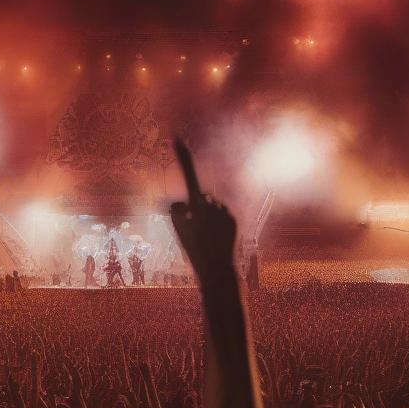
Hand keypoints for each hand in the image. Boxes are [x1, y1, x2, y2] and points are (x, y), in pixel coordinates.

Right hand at [169, 138, 236, 284]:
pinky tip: (214, 236)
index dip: (182, 156)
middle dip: (194, 206)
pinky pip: (220, 213)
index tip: (178, 138)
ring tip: (204, 236)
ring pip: (210, 205)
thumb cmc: (194, 251)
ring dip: (205, 215)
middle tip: (193, 229)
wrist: (217, 269)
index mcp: (197, 206)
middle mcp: (213, 204)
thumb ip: (176, 211)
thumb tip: (177, 201)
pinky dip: (216, 221)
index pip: (189, 175)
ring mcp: (225, 211)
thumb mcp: (178, 231)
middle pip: (198, 196)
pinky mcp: (233, 218)